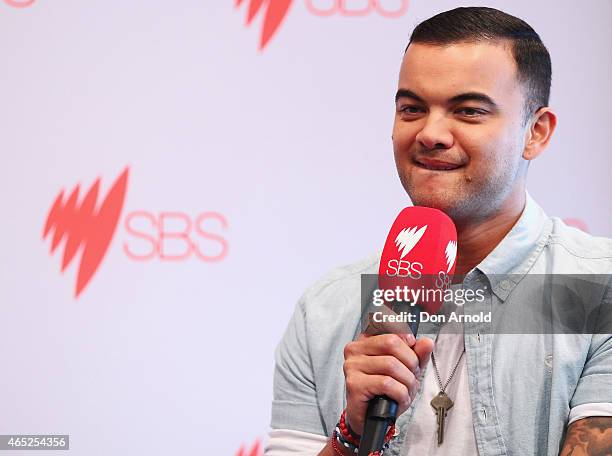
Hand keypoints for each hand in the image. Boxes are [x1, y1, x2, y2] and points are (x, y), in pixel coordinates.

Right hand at [342, 317, 433, 435]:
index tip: (412, 346)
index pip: (387, 326)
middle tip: (412, 375)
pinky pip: (386, 383)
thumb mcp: (405, 370)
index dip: (405, 337)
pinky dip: (400, 393)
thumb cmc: (384, 392)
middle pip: (392, 343)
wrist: (369, 418)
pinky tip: (399, 398)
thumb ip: (416, 355)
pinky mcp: (354, 384)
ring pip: (391, 365)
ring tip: (406, 390)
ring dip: (407, 381)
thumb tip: (427, 342)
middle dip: (410, 361)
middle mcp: (355, 350)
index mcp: (365, 341)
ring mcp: (352, 366)